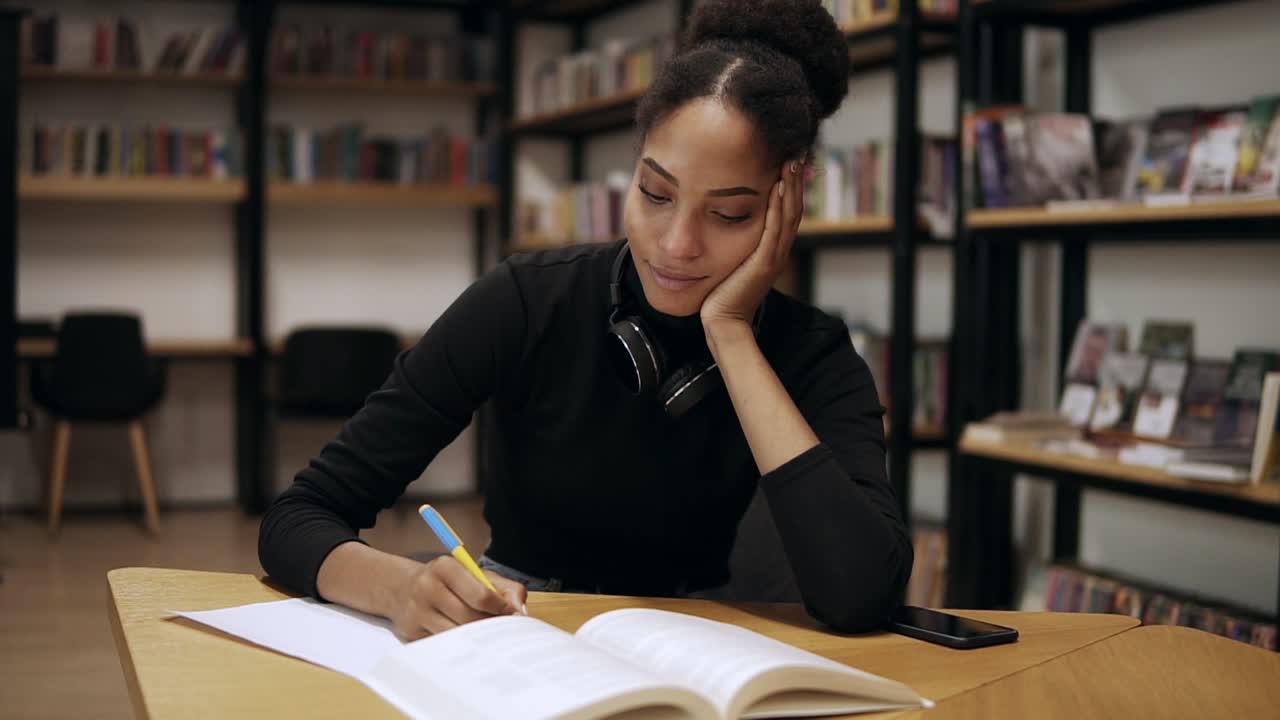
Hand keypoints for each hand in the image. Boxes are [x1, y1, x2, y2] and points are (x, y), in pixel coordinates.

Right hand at [387, 555, 527, 640]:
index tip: (514, 616)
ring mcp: (417, 612)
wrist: (403, 588)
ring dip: (477, 640)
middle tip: (504, 632)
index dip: (502, 609)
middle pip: (470, 619)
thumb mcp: (475, 575)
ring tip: (489, 639)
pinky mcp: (411, 634)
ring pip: (457, 635)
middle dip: (491, 627)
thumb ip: (505, 588)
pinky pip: (444, 646)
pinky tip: (468, 644)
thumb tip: (520, 612)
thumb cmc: (448, 582)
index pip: (481, 595)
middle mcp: (428, 587)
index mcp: (446, 567)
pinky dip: (460, 647)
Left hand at [700, 158, 805, 330]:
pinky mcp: (764, 263)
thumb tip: (726, 227)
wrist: (722, 322)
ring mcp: (773, 258)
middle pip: (792, 211)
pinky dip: (778, 207)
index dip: (790, 190)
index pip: (786, 215)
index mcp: (771, 252)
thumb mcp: (732, 263)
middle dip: (794, 183)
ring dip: (790, 188)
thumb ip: (736, 246)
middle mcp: (777, 253)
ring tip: (789, 164)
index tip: (786, 166)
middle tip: (794, 156)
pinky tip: (778, 188)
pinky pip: (774, 229)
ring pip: (788, 216)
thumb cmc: (721, 296)